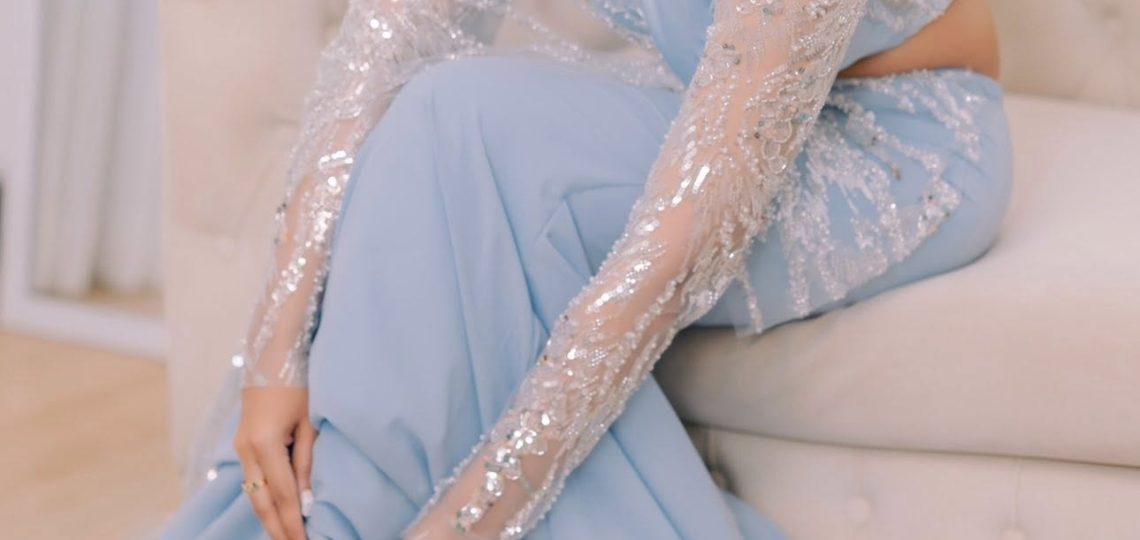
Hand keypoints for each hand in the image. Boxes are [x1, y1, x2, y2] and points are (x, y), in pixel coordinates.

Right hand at [234, 386, 316, 539]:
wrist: (272, 354)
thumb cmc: (299, 383)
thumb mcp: (309, 423)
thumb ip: (306, 463)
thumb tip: (306, 500)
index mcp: (265, 443)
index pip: (284, 494)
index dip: (294, 522)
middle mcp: (247, 449)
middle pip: (261, 501)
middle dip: (277, 528)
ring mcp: (241, 447)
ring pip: (253, 493)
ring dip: (268, 517)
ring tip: (285, 536)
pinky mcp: (242, 444)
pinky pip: (252, 480)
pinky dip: (263, 499)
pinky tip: (275, 512)